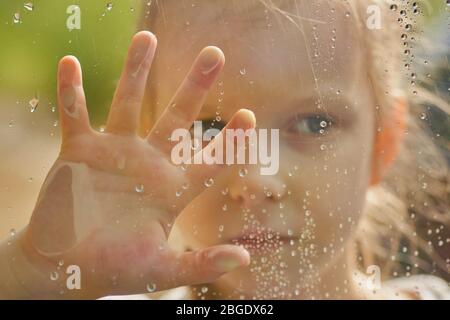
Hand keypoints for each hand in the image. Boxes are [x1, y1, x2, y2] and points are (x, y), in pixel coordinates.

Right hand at [11, 31, 253, 298]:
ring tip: (148, 36)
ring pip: (128, 103)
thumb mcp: (160, 271)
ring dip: (136, 71)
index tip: (250, 116)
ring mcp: (114, 153)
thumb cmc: (115, 271)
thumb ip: (200, 265)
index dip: (231, 140)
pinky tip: (71, 64)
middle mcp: (148, 163)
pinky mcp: (79, 150)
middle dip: (196, 86)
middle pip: (177, 117)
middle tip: (216, 54)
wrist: (67, 267)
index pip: (210, 160)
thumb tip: (243, 258)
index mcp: (172, 188)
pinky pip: (75, 113)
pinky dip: (72, 91)